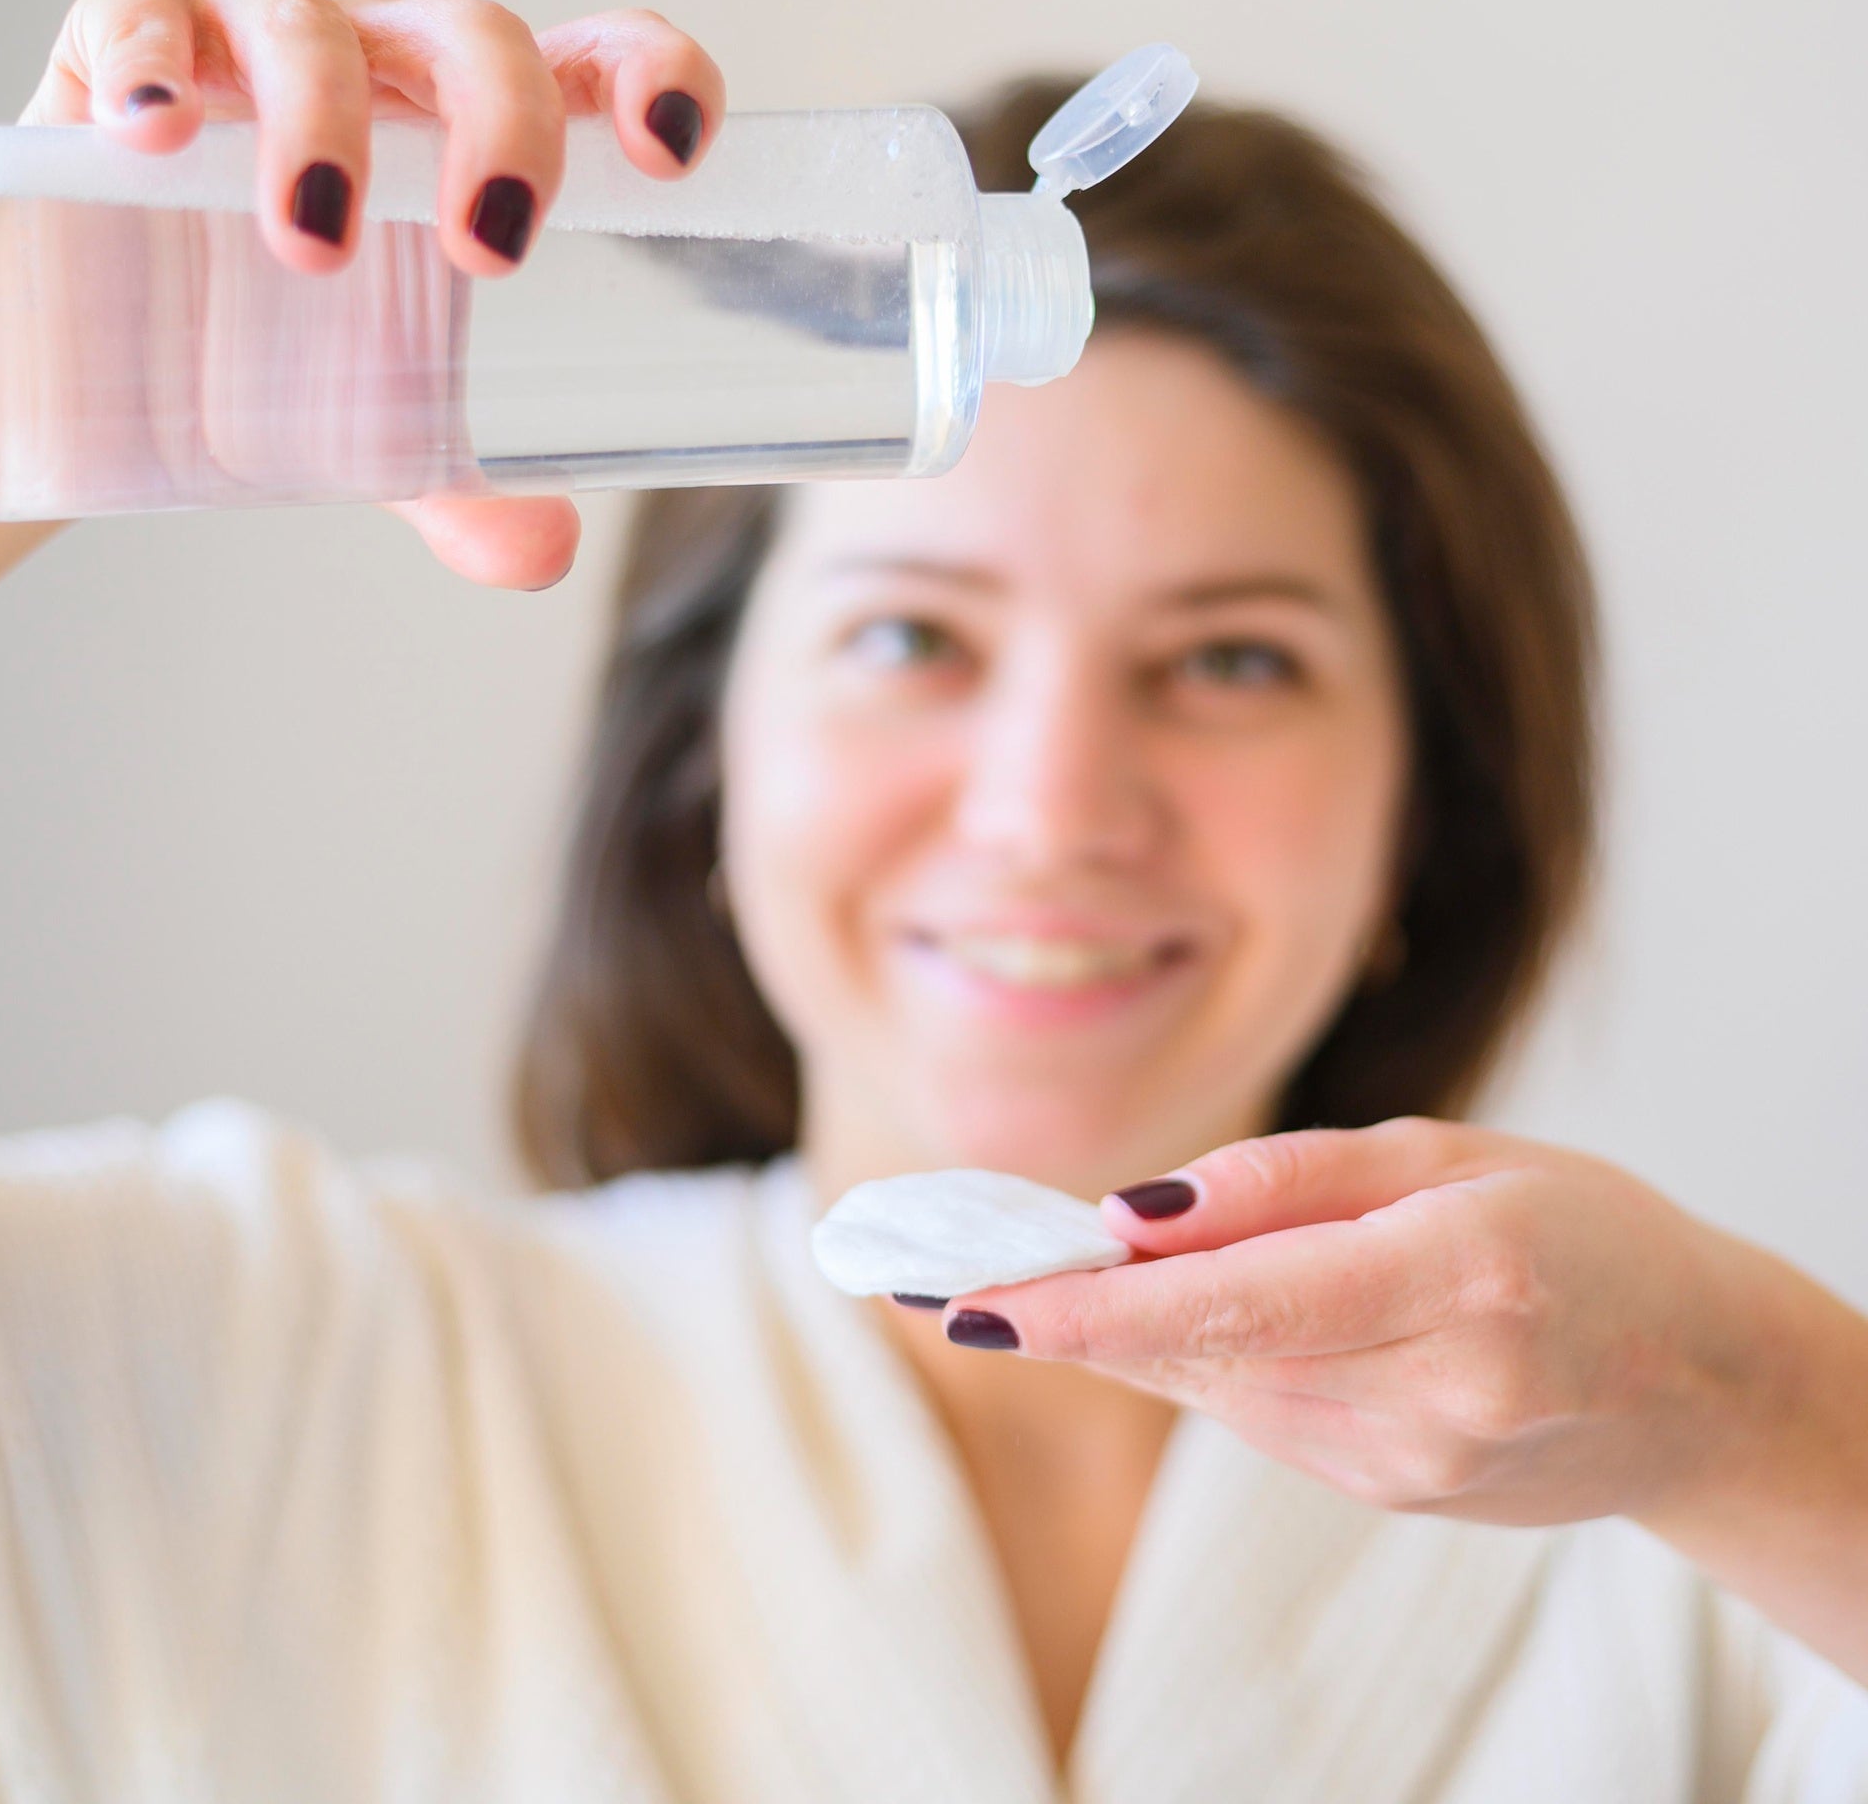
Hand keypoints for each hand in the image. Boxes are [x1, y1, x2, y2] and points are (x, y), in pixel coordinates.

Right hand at [22, 0, 726, 585]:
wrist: (112, 340)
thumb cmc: (285, 348)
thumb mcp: (384, 428)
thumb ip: (468, 489)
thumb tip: (545, 552)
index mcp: (475, 136)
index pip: (591, 65)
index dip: (651, 77)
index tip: (670, 153)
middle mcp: (387, 63)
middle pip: (476, 42)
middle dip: (502, 129)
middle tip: (487, 257)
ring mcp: (260, 35)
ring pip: (315, 31)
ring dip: (322, 126)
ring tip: (310, 246)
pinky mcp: (131, 33)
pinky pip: (141, 9)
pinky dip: (150, 58)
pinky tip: (155, 133)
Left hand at [945, 1118, 1777, 1527]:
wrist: (1702, 1383)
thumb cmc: (1584, 1232)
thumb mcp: (1451, 1153)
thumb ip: (1290, 1181)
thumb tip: (1133, 1215)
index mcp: (1462, 1281)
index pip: (1241, 1303)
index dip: (1097, 1311)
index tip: (977, 1306)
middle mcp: (1434, 1395)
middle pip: (1205, 1353)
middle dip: (1069, 1317)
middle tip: (945, 1274)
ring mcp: (1411, 1466)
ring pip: (1217, 1387)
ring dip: (1126, 1333)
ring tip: (1040, 1277)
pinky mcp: (1390, 1494)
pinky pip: (1258, 1413)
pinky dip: (1201, 1357)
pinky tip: (1180, 1312)